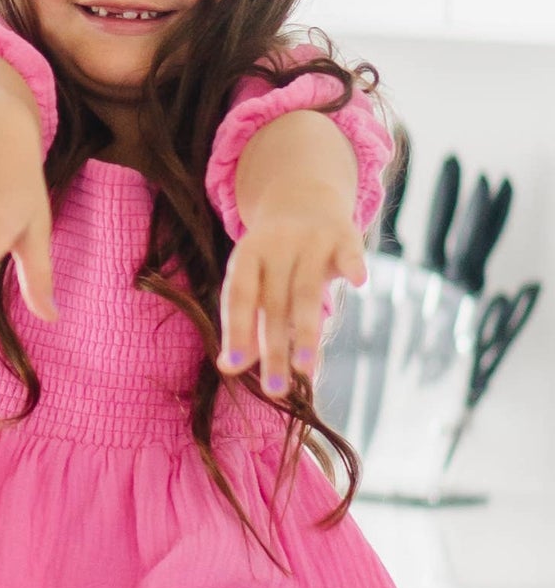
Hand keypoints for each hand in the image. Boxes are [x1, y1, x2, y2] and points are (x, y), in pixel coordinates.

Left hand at [217, 196, 367, 394]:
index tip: (233, 368)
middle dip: (274, 349)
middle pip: (274, 303)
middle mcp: (276, 245)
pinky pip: (350, 251)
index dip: (236, 331)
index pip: (239, 297)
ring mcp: (311, 238)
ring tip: (305, 371)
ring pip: (307, 290)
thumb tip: (231, 367)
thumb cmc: (273, 259)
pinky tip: (357, 284)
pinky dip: (353, 265)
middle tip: (274, 391)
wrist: (303, 197)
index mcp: (246, 257)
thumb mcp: (255, 279)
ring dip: (306, 331)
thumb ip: (246, 319)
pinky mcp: (344, 233)